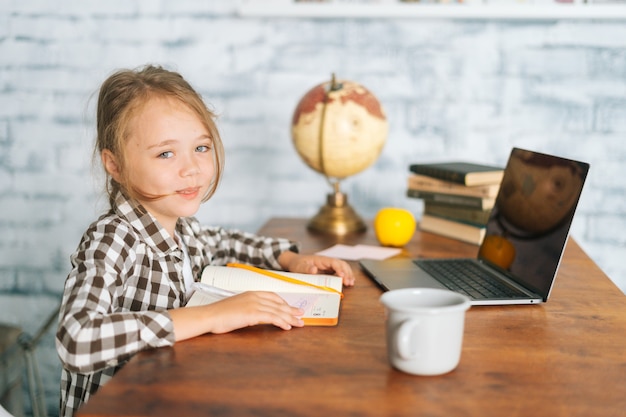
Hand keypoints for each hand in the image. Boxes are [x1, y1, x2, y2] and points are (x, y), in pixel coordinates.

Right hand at [170, 292, 303, 339]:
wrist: (208, 316)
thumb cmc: (218, 314)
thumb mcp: (237, 308)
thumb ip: (248, 309)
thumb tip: (256, 315)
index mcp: (251, 293)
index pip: (273, 296)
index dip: (284, 303)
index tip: (291, 308)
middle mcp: (254, 296)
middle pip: (278, 303)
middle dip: (291, 310)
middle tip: (301, 315)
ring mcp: (254, 304)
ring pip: (278, 311)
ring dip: (290, 318)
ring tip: (299, 323)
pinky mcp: (252, 313)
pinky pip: (272, 317)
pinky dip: (282, 322)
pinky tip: (287, 327)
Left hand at [278, 252, 355, 286]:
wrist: (295, 262)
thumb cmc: (297, 264)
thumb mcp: (299, 267)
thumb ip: (306, 268)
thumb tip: (314, 270)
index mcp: (321, 260)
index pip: (334, 262)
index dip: (339, 269)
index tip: (342, 276)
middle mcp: (327, 262)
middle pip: (341, 264)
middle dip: (347, 272)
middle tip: (349, 282)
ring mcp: (329, 266)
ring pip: (343, 267)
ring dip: (348, 274)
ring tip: (351, 283)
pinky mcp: (329, 271)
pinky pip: (339, 272)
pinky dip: (345, 276)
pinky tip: (348, 281)